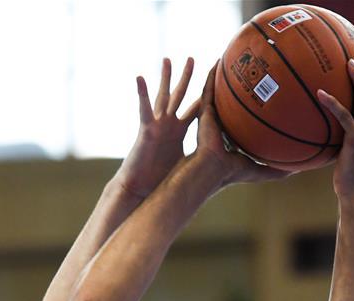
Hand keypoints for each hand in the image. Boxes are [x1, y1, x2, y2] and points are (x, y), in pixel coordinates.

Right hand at [116, 57, 199, 198]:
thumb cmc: (158, 180)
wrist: (140, 188)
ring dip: (165, 78)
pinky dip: (142, 94)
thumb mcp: (183, 164)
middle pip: (179, 96)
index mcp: (177, 132)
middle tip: (193, 58)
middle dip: (186, 78)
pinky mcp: (146, 131)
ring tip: (167, 59)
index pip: (194, 110)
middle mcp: (167, 125)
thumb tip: (213, 166)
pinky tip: (139, 78)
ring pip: (162, 97)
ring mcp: (156, 126)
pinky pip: (144, 110)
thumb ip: (196, 158)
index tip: (214, 83)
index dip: (204, 97)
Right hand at [195, 64, 290, 187]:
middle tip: (255, 70)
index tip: (269, 96)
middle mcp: (223, 125)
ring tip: (234, 59)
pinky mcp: (204, 112)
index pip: (245, 121)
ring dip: (226, 77)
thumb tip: (299, 170)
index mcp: (234, 138)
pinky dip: (212, 75)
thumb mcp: (261, 171)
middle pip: (234, 102)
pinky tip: (219, 60)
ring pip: (220, 92)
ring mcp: (212, 117)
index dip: (255, 109)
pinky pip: (208, 89)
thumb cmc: (233, 172)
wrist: (213, 169)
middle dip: (242, 88)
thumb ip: (277, 170)